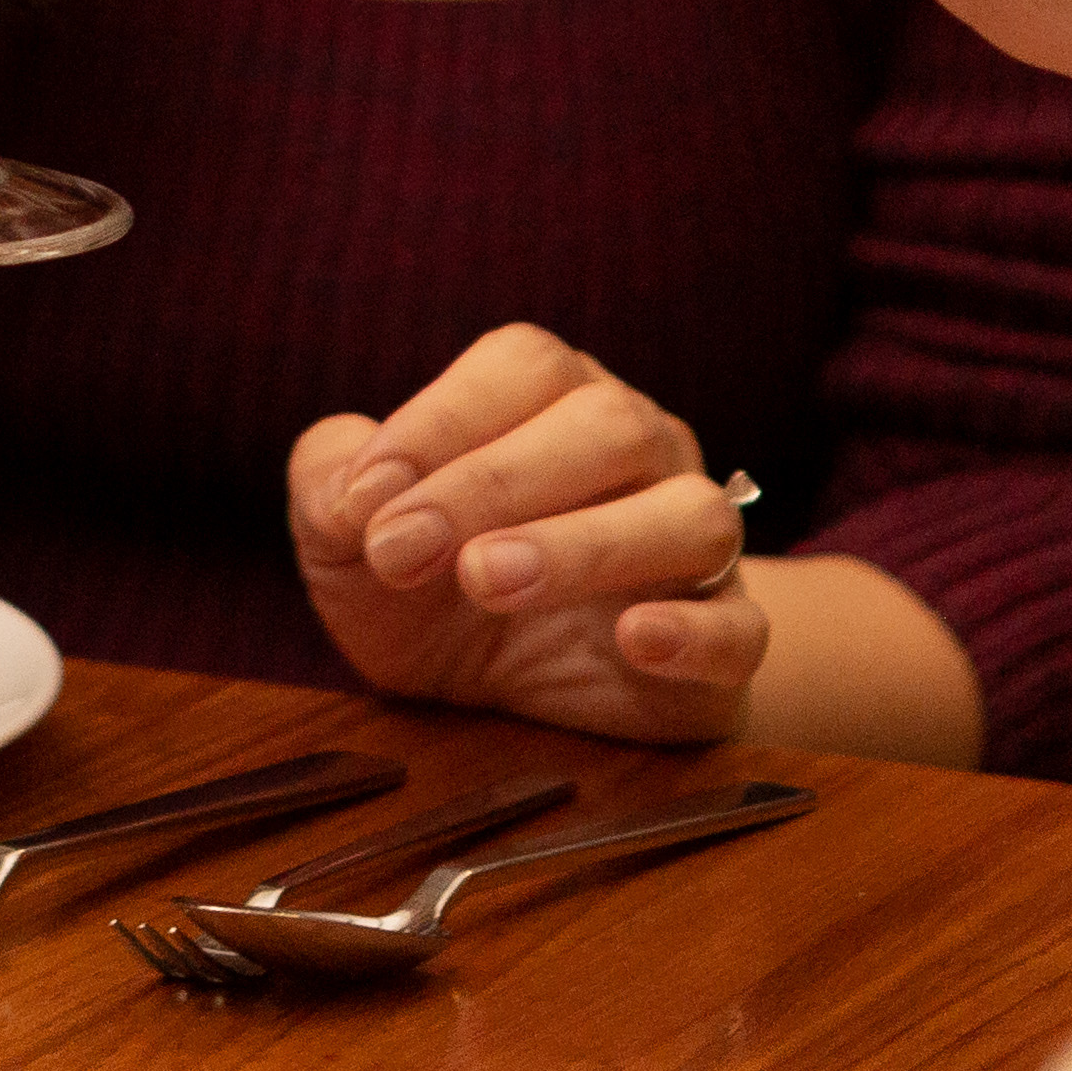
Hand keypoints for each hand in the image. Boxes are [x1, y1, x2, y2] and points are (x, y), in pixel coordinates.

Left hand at [287, 325, 765, 742]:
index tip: (362, 499)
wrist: (506, 703)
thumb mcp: (349, 539)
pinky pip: (740, 625)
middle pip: (609, 426)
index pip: (524, 367)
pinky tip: (635, 640)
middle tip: (405, 551)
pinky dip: (695, 630)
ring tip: (489, 582)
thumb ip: (331, 486)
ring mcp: (694, 547)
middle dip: (495, 484)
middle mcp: (642, 453)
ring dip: (587, 545)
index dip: (441, 419)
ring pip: (689, 517)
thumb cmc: (427, 589)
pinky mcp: (724, 644)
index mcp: (555, 401)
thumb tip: (352, 487)